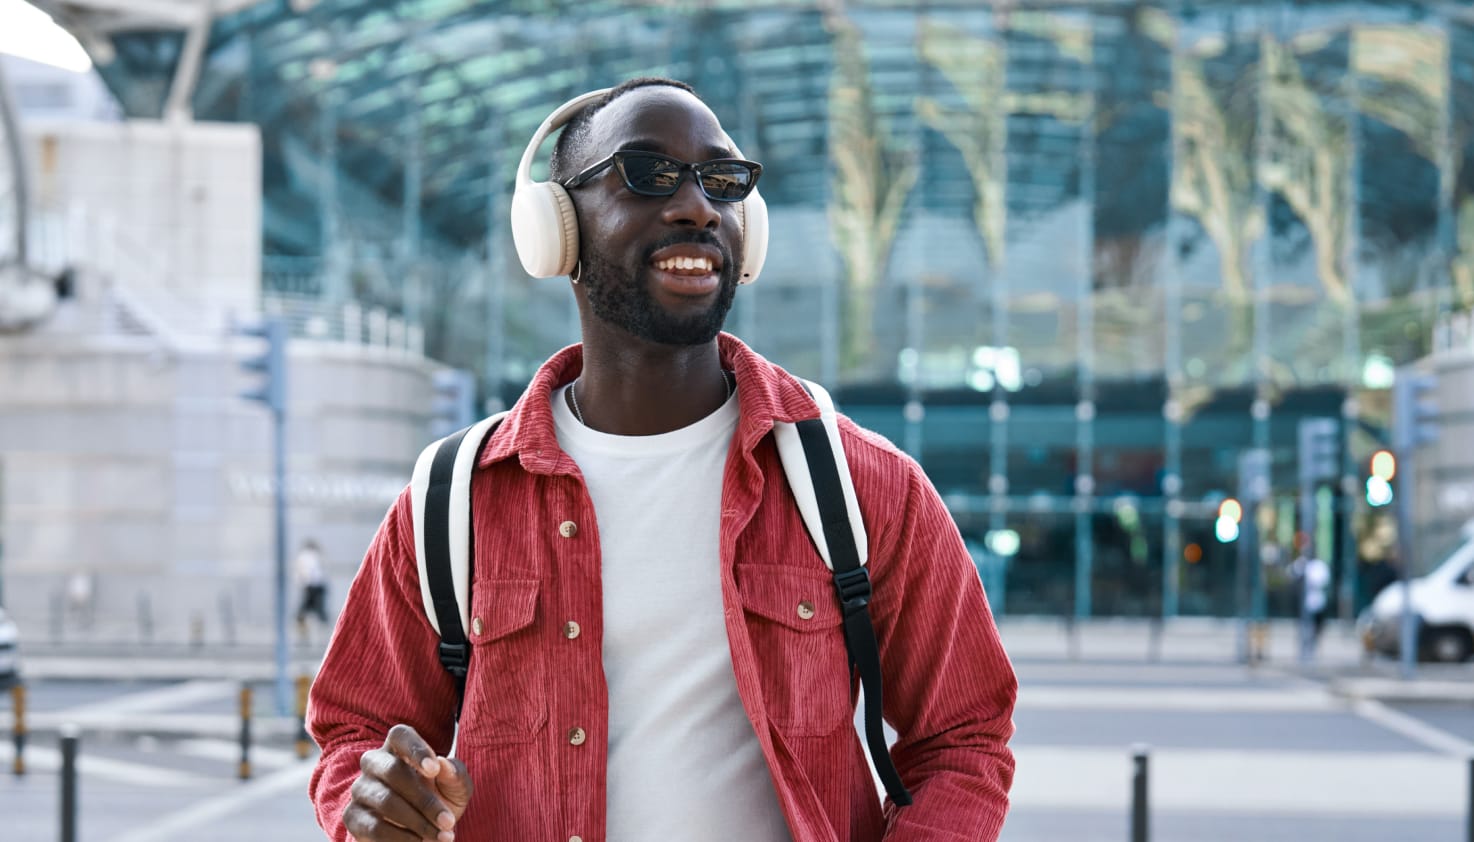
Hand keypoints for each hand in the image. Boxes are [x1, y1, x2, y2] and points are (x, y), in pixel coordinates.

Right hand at [344, 724, 473, 841]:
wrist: (422, 832)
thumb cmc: (440, 800)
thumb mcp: (456, 788)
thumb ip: (455, 774)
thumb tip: (444, 766)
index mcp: (399, 747)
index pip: (400, 735)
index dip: (415, 749)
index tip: (434, 770)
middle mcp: (374, 763)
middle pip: (393, 771)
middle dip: (424, 799)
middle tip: (449, 820)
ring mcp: (360, 789)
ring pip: (385, 801)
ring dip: (417, 822)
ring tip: (441, 835)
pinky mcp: (353, 816)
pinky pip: (374, 826)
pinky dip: (400, 837)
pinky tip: (419, 841)